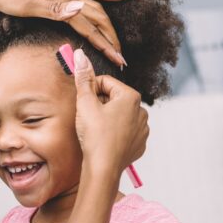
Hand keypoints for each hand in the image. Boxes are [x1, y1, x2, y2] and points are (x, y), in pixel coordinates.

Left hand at [0, 0, 127, 66]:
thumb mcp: (26, 5)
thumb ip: (53, 9)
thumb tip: (80, 10)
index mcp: (62, 3)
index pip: (90, 29)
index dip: (105, 46)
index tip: (118, 61)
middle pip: (98, 20)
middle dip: (111, 40)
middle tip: (121, 59)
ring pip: (96, 8)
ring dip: (109, 26)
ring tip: (118, 42)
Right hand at [73, 48, 147, 173]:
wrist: (103, 167)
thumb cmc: (95, 135)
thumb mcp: (85, 103)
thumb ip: (84, 78)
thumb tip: (80, 54)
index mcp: (131, 96)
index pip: (105, 83)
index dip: (90, 91)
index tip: (83, 102)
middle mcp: (142, 110)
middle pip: (114, 98)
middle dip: (100, 104)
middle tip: (88, 118)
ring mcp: (143, 128)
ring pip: (120, 115)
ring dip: (107, 118)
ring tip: (96, 130)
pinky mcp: (140, 143)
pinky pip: (125, 131)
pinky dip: (115, 133)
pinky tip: (105, 140)